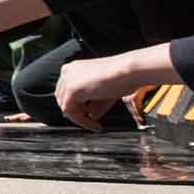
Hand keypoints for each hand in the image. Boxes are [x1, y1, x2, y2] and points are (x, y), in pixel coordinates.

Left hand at [54, 45, 179, 130]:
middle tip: (91, 122)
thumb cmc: (122, 78)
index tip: (89, 117)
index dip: (76, 107)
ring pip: (65, 106)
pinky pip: (70, 111)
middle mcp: (67, 71)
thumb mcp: (104, 92)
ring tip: (95, 124)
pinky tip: (95, 124)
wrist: (131, 71)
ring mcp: (68, 79)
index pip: (66, 92)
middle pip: (63, 99)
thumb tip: (91, 117)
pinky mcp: (72, 89)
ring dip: (79, 118)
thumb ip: (94, 105)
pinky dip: (82, 121)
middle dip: (76, 113)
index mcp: (73, 68)